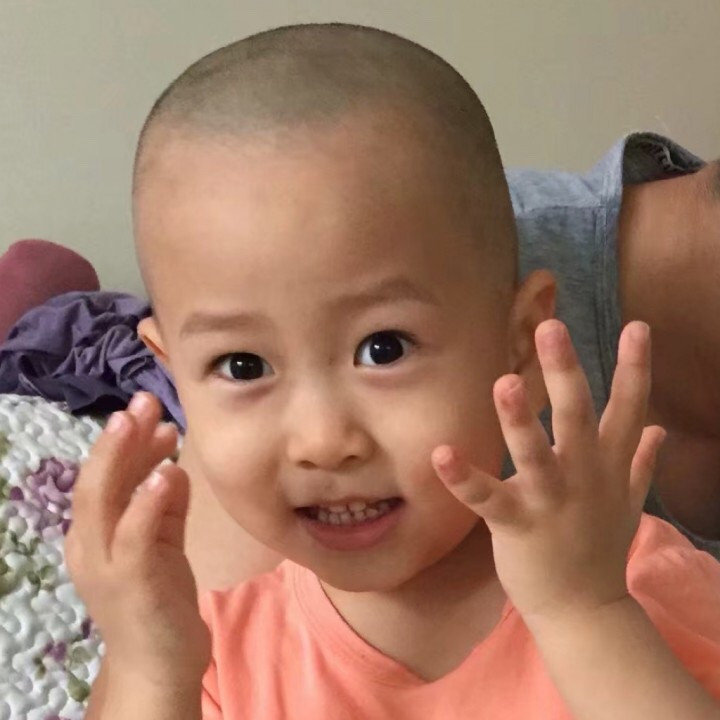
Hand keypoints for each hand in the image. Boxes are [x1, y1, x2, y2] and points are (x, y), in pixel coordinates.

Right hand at [66, 393, 209, 686]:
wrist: (158, 662)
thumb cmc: (159, 596)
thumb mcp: (161, 541)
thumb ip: (164, 504)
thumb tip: (171, 463)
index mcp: (95, 533)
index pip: (104, 477)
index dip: (122, 442)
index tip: (147, 409)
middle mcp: (90, 545)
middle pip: (96, 481)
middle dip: (118, 438)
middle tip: (141, 401)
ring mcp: (106, 565)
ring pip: (104, 501)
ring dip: (125, 457)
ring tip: (146, 422)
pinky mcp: (133, 582)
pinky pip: (136, 536)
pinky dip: (147, 502)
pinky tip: (165, 473)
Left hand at [432, 320, 665, 623]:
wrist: (586, 610)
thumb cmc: (600, 546)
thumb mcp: (630, 499)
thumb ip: (641, 460)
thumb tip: (660, 426)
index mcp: (609, 465)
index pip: (628, 408)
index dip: (636, 367)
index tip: (637, 325)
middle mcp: (583, 476)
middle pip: (578, 417)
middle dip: (566, 372)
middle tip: (552, 327)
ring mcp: (550, 501)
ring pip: (535, 454)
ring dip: (519, 421)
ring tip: (504, 383)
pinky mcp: (517, 525)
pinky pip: (487, 499)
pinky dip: (464, 478)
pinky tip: (440, 453)